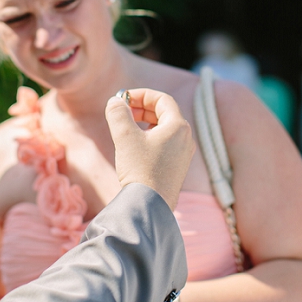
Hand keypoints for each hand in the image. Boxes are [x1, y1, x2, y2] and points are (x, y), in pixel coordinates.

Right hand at [104, 88, 194, 209]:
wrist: (150, 206)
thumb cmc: (140, 170)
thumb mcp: (124, 137)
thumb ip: (118, 114)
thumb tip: (115, 102)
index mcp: (178, 126)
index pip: (162, 100)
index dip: (141, 95)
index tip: (123, 98)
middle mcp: (185, 138)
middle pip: (164, 113)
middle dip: (142, 108)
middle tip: (123, 111)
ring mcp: (183, 154)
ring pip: (164, 129)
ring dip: (145, 123)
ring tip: (126, 128)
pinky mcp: (177, 167)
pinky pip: (165, 144)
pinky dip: (150, 138)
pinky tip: (134, 147)